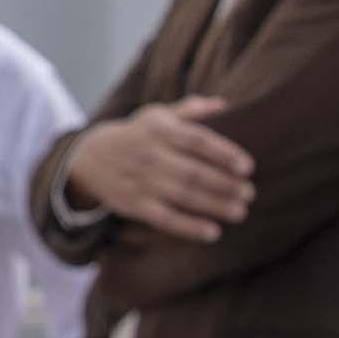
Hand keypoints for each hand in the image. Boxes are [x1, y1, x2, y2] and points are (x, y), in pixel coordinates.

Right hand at [61, 98, 255, 242]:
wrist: (88, 158)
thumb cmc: (135, 135)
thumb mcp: (156, 115)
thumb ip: (190, 110)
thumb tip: (224, 104)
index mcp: (161, 130)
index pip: (197, 140)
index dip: (224, 153)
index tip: (247, 166)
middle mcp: (151, 155)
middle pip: (194, 172)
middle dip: (225, 184)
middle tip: (250, 193)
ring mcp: (142, 181)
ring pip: (183, 196)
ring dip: (214, 205)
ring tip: (240, 212)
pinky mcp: (135, 205)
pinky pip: (165, 218)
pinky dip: (189, 227)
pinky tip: (213, 233)